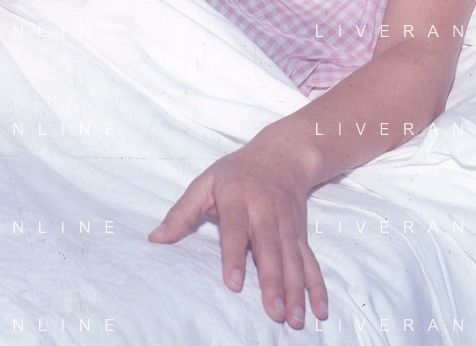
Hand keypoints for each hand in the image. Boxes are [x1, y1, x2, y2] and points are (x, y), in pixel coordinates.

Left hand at [149, 143, 328, 329]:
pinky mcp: (300, 233)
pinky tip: (319, 309)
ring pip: (292, 259)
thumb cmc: (236, 172)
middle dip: (272, 281)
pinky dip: (316, 285)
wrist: (283, 155)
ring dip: (296, 290)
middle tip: (273, 312)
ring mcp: (287, 223)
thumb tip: (155, 239)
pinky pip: (310, 261)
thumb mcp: (205, 182)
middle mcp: (265, 210)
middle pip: (269, 248)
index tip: (233, 284)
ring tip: (294, 320)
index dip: (234, 255)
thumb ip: (181, 212)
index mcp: (238, 197)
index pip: (235, 228)